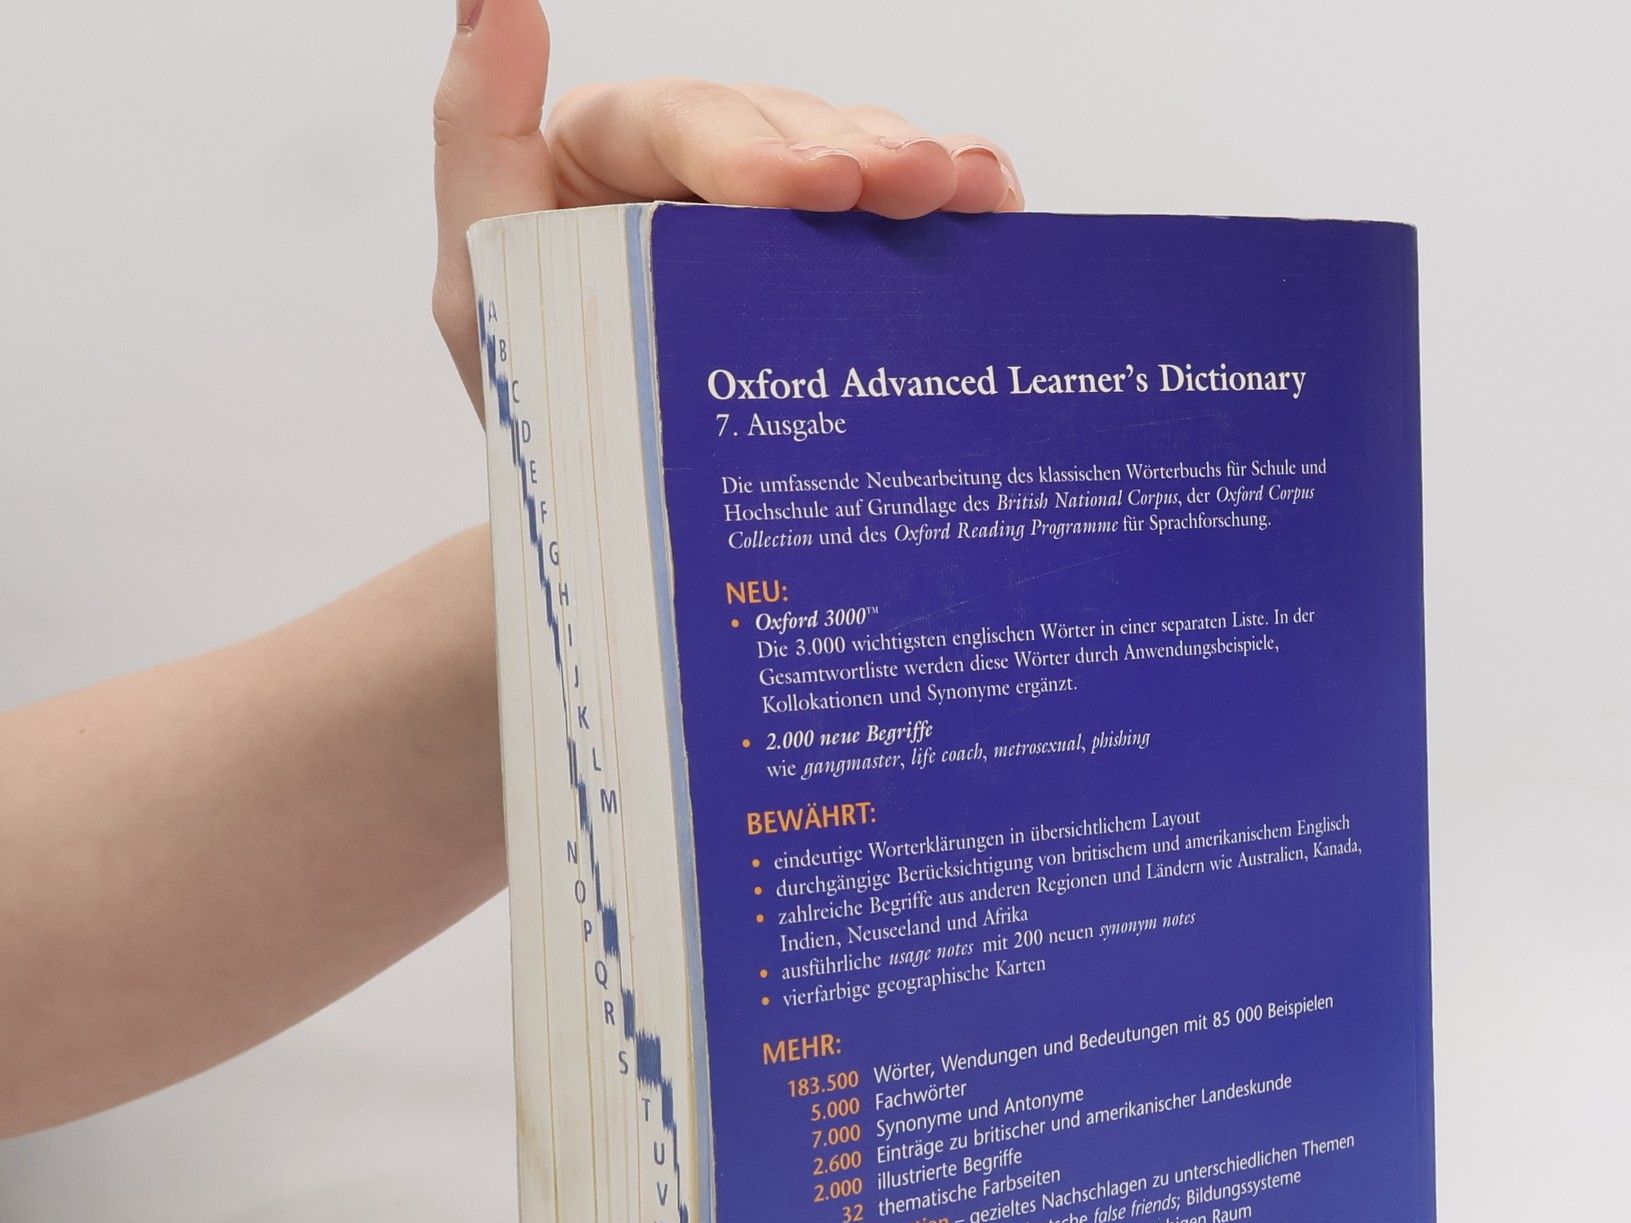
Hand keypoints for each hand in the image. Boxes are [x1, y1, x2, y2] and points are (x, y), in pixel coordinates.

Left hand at [433, 0, 1024, 412]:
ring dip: (914, 166)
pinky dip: (953, 201)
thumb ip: (475, 138)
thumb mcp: (479, 284)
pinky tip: (994, 205)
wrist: (613, 532)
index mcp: (612, 153)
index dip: (746, 145)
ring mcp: (782, 215)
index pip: (678, 123)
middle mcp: (703, 165)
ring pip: (854, 154)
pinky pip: (900, 216)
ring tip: (966, 192)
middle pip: (784, 124)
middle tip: (912, 188)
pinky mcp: (840, 265)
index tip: (804, 191)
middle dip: (854, 150)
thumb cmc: (541, 411)